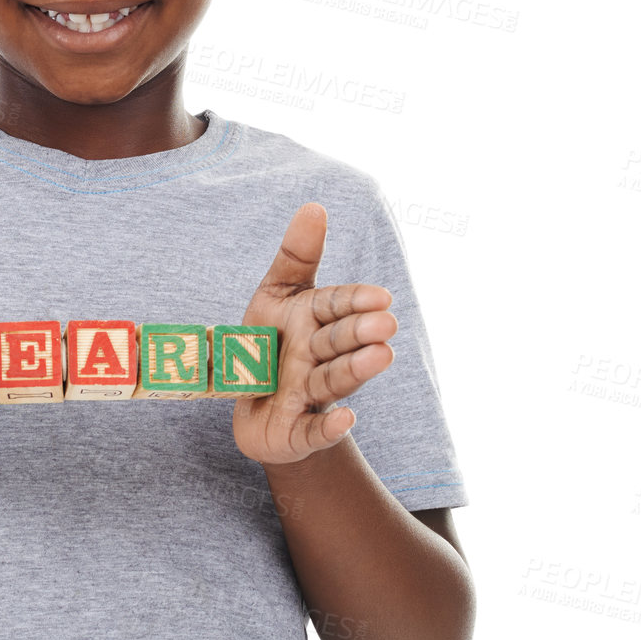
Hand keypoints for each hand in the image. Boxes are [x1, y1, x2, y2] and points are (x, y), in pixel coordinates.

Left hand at [231, 202, 396, 465]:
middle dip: (359, 333)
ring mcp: (309, 396)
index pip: (335, 307)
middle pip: (338, 343)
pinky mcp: (297, 433)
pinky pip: (313, 431)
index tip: (380, 297)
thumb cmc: (268, 345)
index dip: (355, 302)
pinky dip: (329, 427)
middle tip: (386, 325)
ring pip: (333, 382)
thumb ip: (296, 257)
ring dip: (355, 370)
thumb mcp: (274, 297)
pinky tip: (346, 419)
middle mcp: (316, 358)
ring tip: (381, 358)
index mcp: (312, 322)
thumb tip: (315, 206)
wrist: (254, 410)